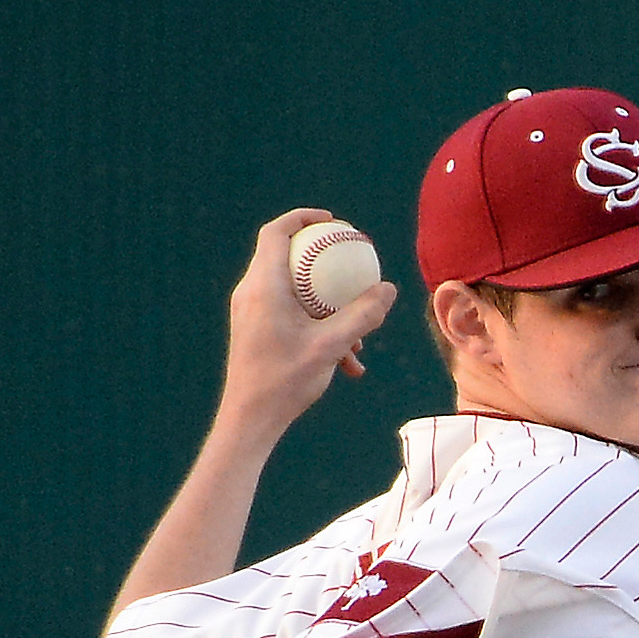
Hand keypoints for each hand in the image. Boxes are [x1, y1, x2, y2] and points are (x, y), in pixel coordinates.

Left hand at [220, 207, 397, 442]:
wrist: (250, 419)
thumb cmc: (285, 382)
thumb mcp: (331, 346)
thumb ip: (362, 315)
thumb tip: (388, 289)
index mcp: (264, 286)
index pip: (277, 232)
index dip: (304, 218)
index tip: (333, 222)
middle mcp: (252, 293)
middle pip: (288, 258)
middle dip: (324, 261)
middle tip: (351, 263)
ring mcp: (251, 313)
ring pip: (294, 292)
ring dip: (328, 306)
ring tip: (359, 334)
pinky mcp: (255, 331)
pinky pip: (291, 316)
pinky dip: (317, 327)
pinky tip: (348, 361)